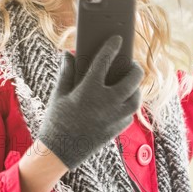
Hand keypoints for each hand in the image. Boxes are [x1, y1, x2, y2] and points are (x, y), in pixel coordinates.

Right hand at [37, 35, 142, 170]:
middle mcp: (106, 103)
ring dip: (136, 88)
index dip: (112, 47)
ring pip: (136, 98)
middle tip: (133, 64)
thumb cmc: (56, 121)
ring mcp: (114, 118)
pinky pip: (130, 113)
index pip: (104, 61)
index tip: (117, 39)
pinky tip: (121, 101)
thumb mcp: (58, 94)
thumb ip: (66, 72)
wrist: (60, 152)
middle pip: (131, 80)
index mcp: (89, 90)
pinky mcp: (117, 130)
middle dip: (135, 69)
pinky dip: (128, 105)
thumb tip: (68, 54)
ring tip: (130, 83)